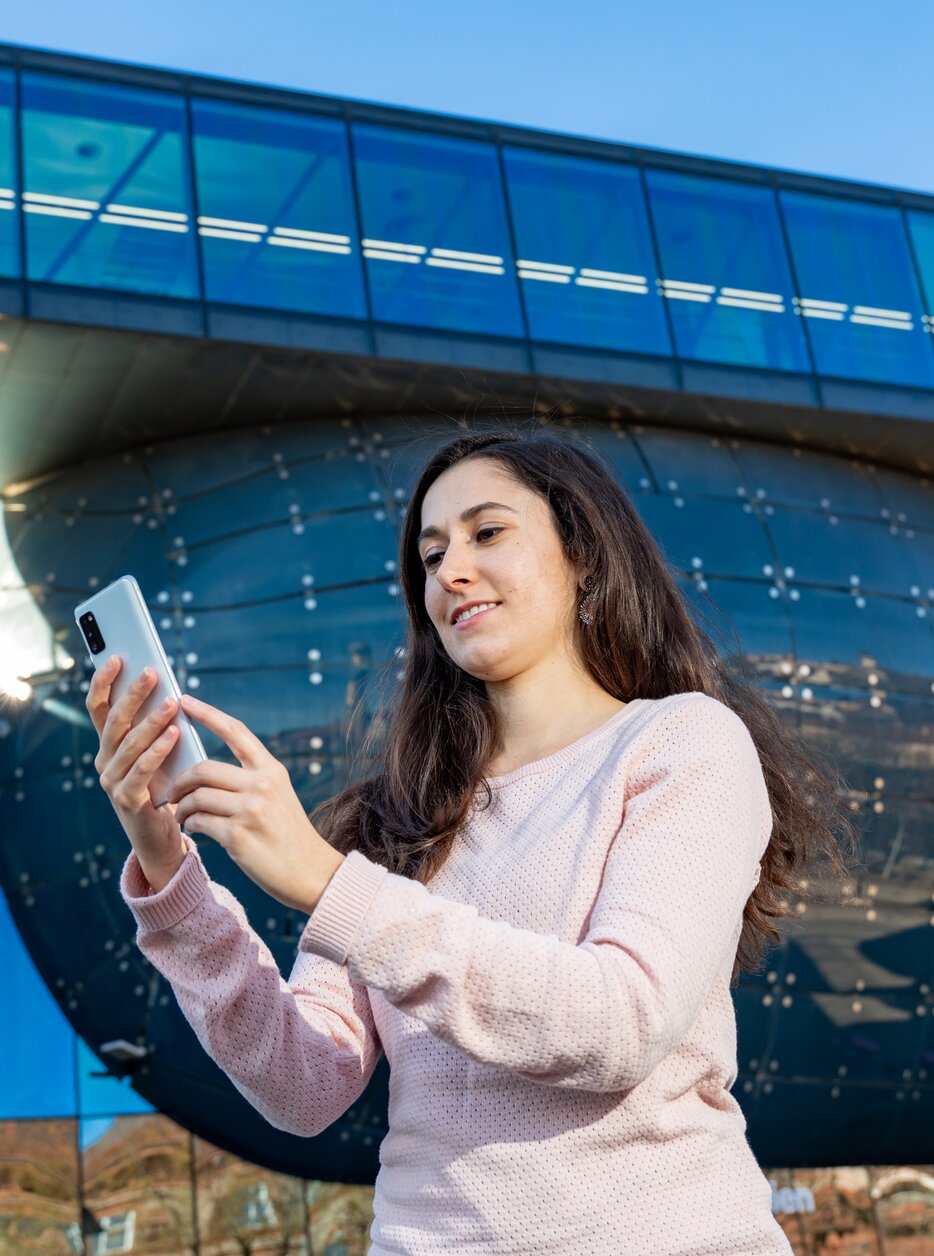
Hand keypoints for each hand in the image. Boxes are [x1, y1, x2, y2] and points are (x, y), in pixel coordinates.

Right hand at [88, 656, 187, 891]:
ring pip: (128, 744)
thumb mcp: (159, 751)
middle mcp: (104, 761)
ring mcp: (112, 782)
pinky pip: (141, 770)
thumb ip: (157, 726)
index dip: (104, 682)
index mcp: (109, 745)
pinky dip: (157, 750)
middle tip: (152, 673)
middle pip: (114, 721)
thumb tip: (170, 689)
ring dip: (150, 721)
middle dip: (132, 695)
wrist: (160, 836)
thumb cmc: (163, 786)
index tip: (117, 656)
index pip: (99, 708)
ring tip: (172, 703)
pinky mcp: (127, 800)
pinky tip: (173, 735)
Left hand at [166, 692, 344, 913]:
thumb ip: (250, 780)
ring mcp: (251, 809)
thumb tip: (203, 773)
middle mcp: (262, 784)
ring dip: (180, 807)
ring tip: (181, 817)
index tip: (184, 700)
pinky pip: (198, 821)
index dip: (207, 713)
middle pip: (204, 768)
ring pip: (196, 796)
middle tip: (173, 794)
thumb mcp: (277, 797)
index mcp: (271, 770)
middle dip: (181, 781)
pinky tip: (194, 832)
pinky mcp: (238, 835)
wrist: (309, 873)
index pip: (236, 732)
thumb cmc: (288, 836)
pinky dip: (190, 826)